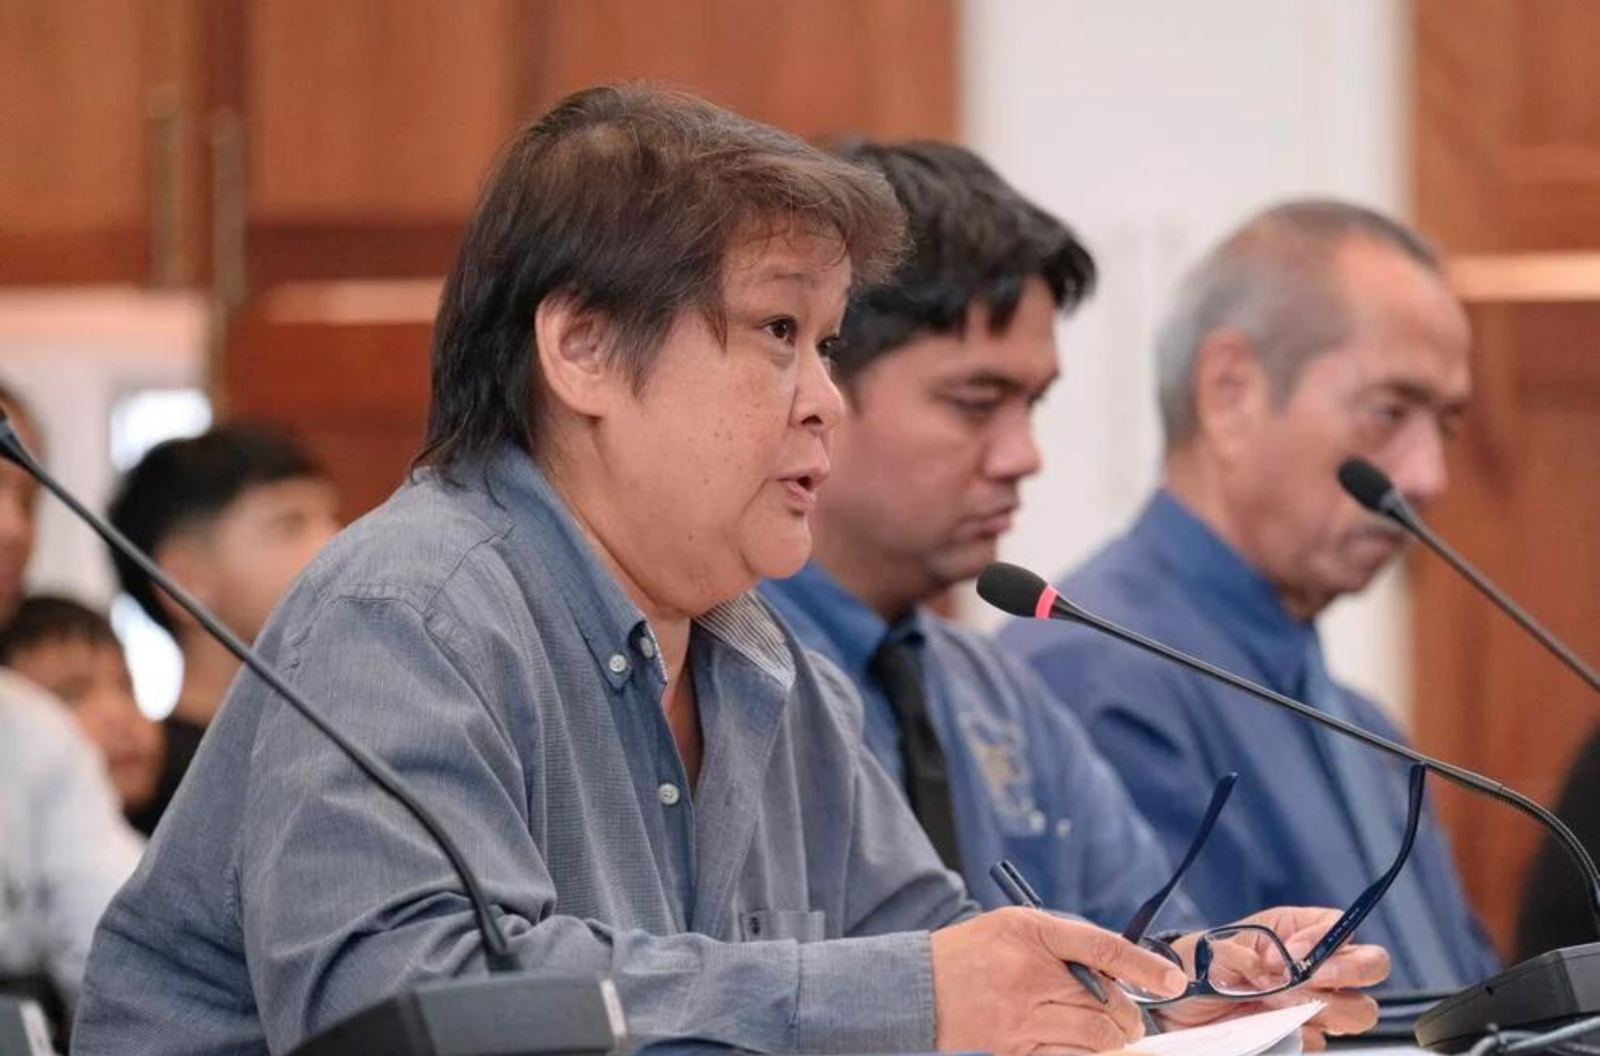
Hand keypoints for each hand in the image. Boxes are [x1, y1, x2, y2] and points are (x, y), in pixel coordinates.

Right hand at [930, 907, 1186, 1054]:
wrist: (918, 987)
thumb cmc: (972, 952)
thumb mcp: (1015, 926)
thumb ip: (1064, 941)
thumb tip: (1115, 968)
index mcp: (1031, 935)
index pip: (1103, 948)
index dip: (1144, 966)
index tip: (1172, 979)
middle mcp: (1029, 976)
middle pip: (1106, 1002)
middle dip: (1129, 1014)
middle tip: (1131, 1018)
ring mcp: (1021, 1019)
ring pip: (1095, 1037)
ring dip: (1114, 1039)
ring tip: (1114, 1035)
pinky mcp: (1014, 1050)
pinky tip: (1088, 1049)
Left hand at [1155, 906, 1389, 1050]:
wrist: (1181, 1006)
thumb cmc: (1202, 965)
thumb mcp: (1218, 948)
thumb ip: (1245, 953)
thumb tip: (1273, 967)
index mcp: (1300, 931)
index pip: (1343, 927)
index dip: (1330, 940)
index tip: (1296, 954)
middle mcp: (1318, 966)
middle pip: (1372, 967)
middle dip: (1347, 975)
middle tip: (1304, 982)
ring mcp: (1316, 1003)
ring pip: (1358, 1011)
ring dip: (1322, 1010)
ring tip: (1275, 1004)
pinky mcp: (1304, 1035)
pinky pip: (1321, 1041)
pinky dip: (1298, 1035)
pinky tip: (1267, 1025)